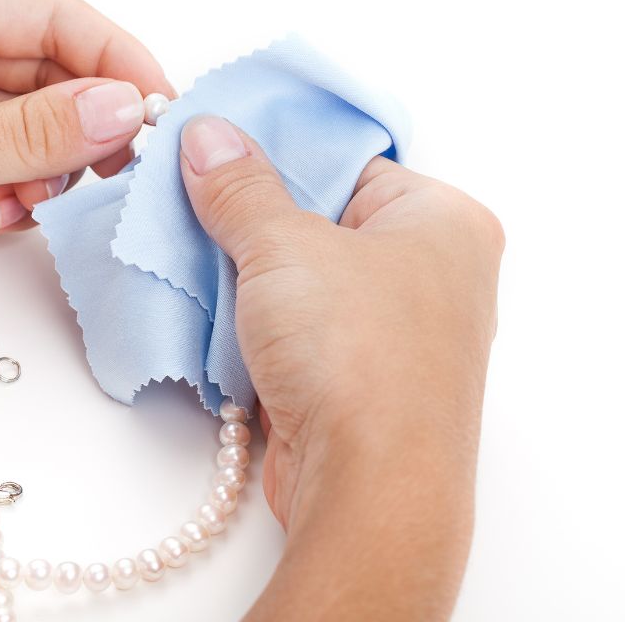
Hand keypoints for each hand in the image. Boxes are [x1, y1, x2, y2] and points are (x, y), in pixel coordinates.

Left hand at [0, 0, 171, 380]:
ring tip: (29, 203)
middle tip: (119, 171)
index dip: (116, 59)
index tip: (161, 111)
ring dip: (45, 168)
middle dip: (84, 123)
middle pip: (45, 72)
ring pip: (25, 127)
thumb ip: (34, 133)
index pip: (52, 16)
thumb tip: (125, 108)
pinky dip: (12, 194)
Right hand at [178, 115, 502, 619]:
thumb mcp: (285, 246)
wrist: (368, 488)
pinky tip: (201, 308)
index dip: (276, 153)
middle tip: (184, 194)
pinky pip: (296, 331)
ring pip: (302, 281)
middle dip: (251, 218)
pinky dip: (252, 323)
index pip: (348, 162)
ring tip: (181, 247)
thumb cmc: (356, 352)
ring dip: (245, 275)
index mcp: (443, 221)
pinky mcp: (357, 382)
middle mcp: (432, 275)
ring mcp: (395, 334)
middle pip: (320, 221)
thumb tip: (206, 136)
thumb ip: (239, 187)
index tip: (212, 146)